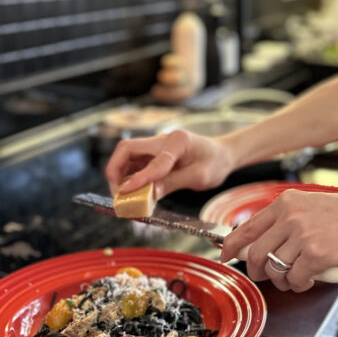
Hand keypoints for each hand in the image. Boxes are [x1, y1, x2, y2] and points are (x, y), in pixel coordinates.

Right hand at [105, 129, 233, 200]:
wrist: (221, 155)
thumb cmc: (214, 163)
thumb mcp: (199, 177)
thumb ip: (173, 183)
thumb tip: (149, 194)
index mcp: (177, 141)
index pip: (153, 160)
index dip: (138, 178)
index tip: (125, 192)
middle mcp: (162, 140)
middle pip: (127, 148)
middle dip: (116, 170)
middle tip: (117, 194)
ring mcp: (156, 147)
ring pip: (127, 157)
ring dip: (119, 175)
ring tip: (122, 196)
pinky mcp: (153, 156)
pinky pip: (134, 165)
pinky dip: (128, 178)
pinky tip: (131, 192)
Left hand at [220, 188, 337, 291]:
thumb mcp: (313, 207)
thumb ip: (287, 219)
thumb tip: (261, 238)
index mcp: (287, 202)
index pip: (246, 227)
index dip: (231, 246)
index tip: (225, 256)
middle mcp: (291, 216)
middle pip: (254, 253)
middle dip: (256, 271)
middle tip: (266, 276)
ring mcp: (303, 234)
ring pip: (273, 269)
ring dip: (282, 281)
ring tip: (296, 277)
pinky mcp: (316, 254)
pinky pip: (294, 279)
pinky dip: (299, 285)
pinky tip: (309, 280)